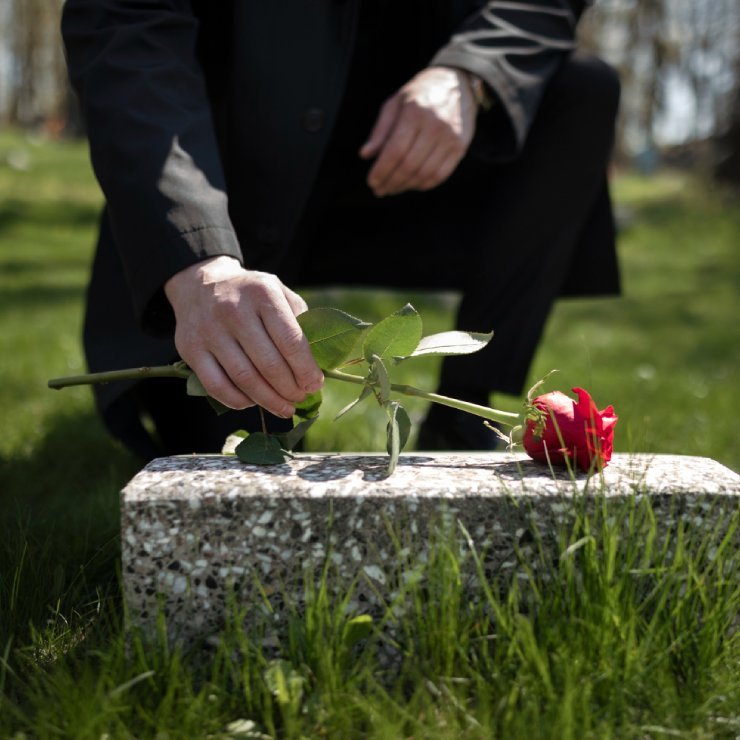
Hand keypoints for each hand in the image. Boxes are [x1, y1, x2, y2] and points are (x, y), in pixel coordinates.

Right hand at [164, 256, 323, 416]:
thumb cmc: (251, 296)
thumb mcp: (279, 293)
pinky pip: (217, 386)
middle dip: (290, 389)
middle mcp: (233, 309)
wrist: (201, 284)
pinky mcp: (190, 349)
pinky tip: (253, 403)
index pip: (291, 341)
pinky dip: (238, 401)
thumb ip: (299, 322)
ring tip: (284, 407)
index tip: (315, 385)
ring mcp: (209, 330)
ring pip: (244, 379)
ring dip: (269, 400)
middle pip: (269, 364)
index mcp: (262, 293)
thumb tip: (315, 366)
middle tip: (300, 398)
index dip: (306, 370)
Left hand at [360, 66, 477, 196]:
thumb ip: (380, 130)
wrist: (457, 82)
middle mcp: (435, 126)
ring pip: (424, 174)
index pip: (395, 151)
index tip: (372, 182)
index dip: (381, 170)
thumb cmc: (420, 94)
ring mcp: (450, 138)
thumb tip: (365, 155)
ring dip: (405, 186)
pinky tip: (412, 184)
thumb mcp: (395, 103)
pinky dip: (423, 185)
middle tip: (380, 190)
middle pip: (409, 165)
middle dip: (391, 182)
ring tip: (393, 188)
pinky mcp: (460, 147)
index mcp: (415, 113)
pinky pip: (440, 175)